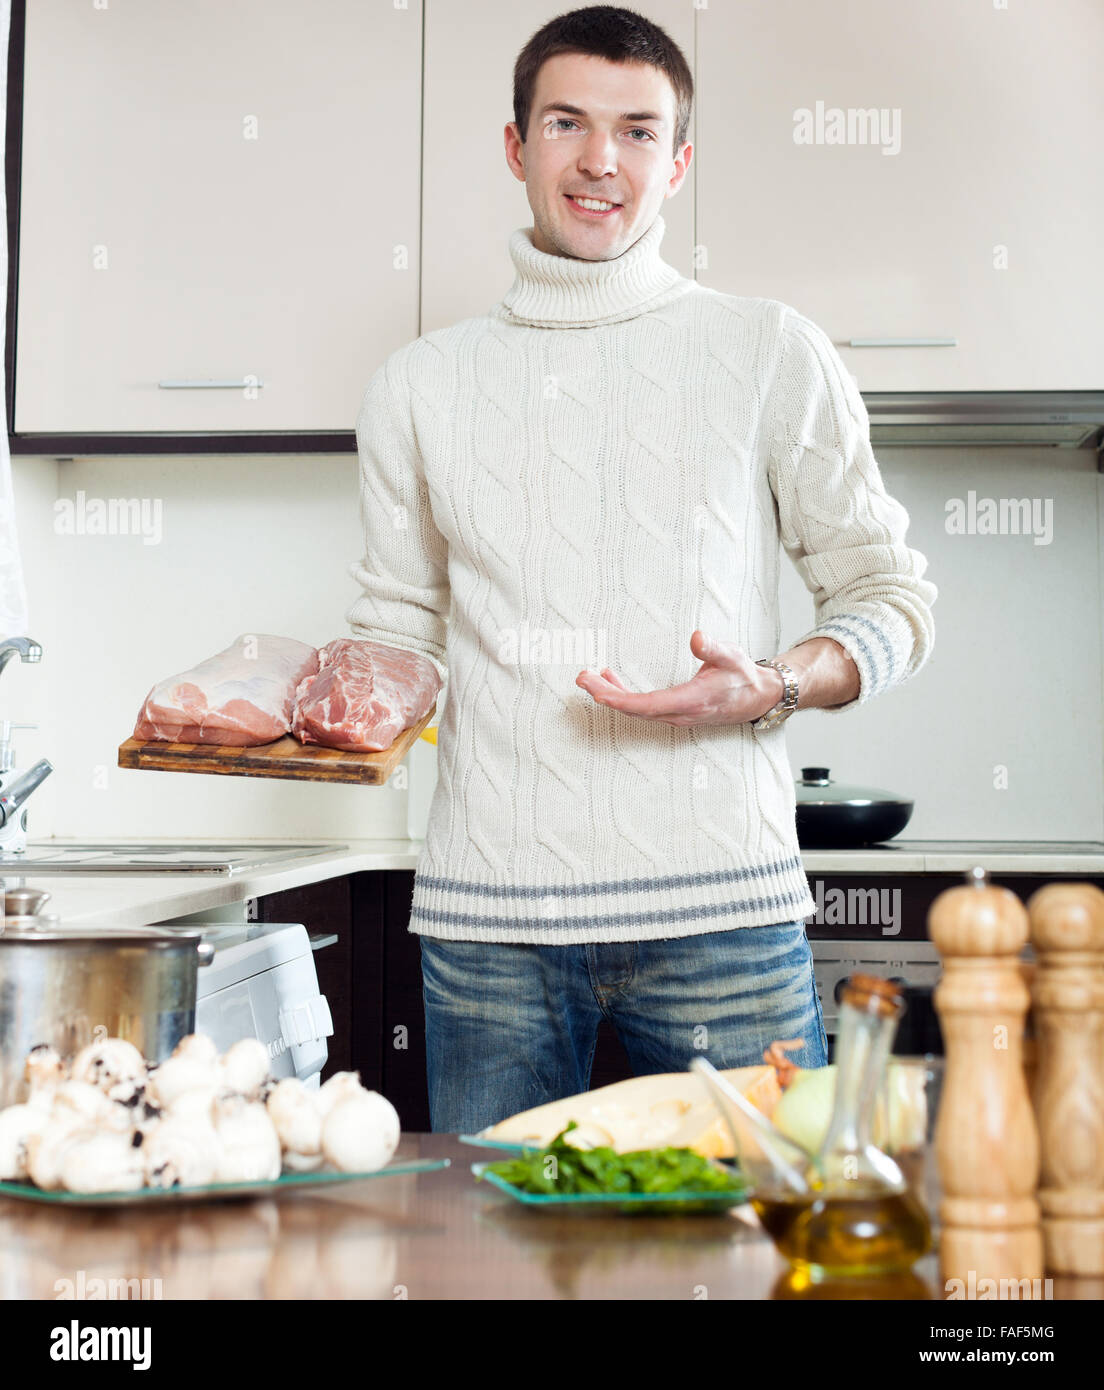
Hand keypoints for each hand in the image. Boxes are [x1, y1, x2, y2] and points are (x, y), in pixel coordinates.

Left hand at [575, 631, 784, 726]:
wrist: (757, 697)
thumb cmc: (742, 676)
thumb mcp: (731, 656)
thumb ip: (712, 648)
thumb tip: (696, 637)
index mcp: (691, 701)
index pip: (647, 705)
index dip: (620, 701)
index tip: (597, 693)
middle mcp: (679, 713)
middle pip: (634, 709)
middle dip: (606, 694)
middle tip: (582, 678)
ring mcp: (675, 715)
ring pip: (636, 709)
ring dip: (611, 694)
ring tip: (589, 678)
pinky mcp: (674, 712)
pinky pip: (643, 707)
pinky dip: (624, 695)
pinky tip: (611, 680)